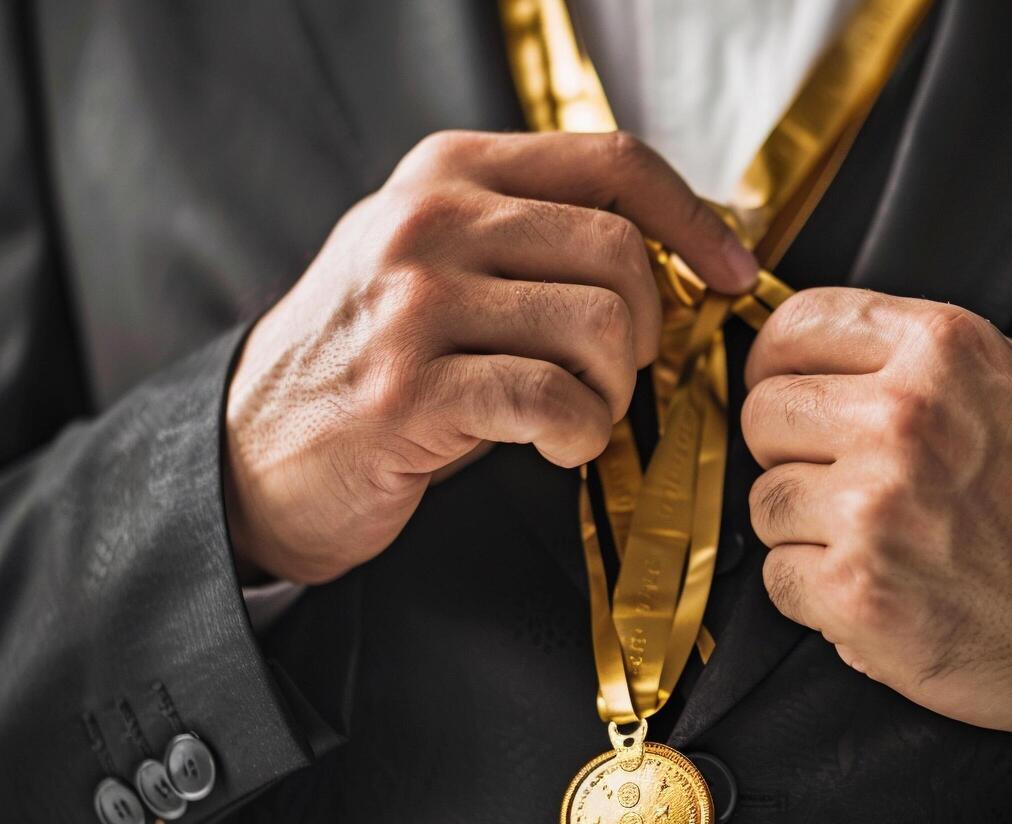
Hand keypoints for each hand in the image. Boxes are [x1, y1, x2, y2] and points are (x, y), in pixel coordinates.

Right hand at [224, 130, 756, 584]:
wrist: (253, 446)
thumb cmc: (369, 359)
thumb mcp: (434, 260)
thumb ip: (530, 237)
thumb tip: (674, 252)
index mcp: (447, 172)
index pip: (612, 161)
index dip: (693, 217)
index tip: (730, 273)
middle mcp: (428, 221)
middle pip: (620, 253)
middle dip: (648, 330)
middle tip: (617, 375)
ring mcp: (412, 303)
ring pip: (598, 328)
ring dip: (614, 392)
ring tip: (578, 414)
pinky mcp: (408, 390)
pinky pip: (555, 401)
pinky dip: (582, 436)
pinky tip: (557, 446)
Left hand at [742, 287, 1011, 813]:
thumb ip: (922, 365)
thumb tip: (823, 359)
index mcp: (944, 351)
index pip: (796, 327)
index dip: (775, 364)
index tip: (782, 389)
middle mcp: (903, 417)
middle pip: (764, 415)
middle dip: (788, 452)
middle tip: (839, 484)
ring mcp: (876, 507)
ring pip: (764, 502)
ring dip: (804, 530)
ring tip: (876, 547)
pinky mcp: (858, 592)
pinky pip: (778, 578)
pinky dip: (814, 594)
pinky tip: (878, 593)